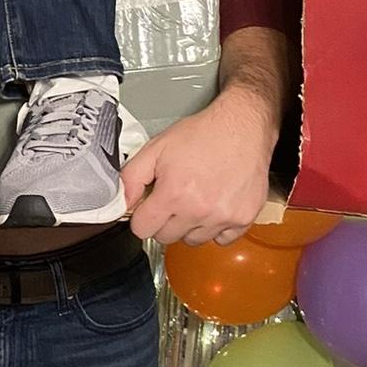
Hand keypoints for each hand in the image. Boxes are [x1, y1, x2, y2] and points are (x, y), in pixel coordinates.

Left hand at [121, 93, 273, 246]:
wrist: (242, 126)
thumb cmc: (202, 134)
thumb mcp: (156, 149)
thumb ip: (132, 178)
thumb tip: (121, 203)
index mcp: (174, 194)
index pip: (142, 229)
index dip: (141, 217)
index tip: (149, 207)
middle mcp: (199, 210)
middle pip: (165, 237)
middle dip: (163, 221)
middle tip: (173, 198)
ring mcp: (223, 217)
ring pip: (193, 240)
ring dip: (189, 226)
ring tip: (195, 199)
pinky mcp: (244, 218)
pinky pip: (222, 239)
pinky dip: (216, 228)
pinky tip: (214, 206)